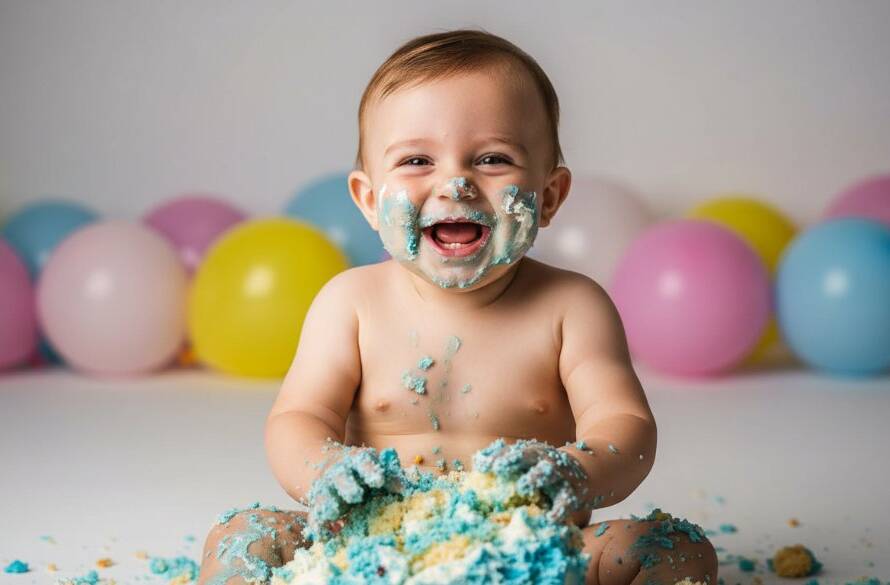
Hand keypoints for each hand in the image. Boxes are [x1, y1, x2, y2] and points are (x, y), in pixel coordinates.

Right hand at [306, 443, 404, 538]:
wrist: (325, 465)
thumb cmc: (359, 469)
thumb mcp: (374, 467)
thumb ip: (390, 477)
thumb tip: (405, 490)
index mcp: (355, 461)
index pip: (363, 462)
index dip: (370, 470)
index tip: (379, 480)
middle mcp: (338, 473)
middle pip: (342, 479)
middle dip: (348, 487)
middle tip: (356, 495)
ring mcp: (325, 489)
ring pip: (324, 497)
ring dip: (329, 505)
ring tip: (334, 513)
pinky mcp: (316, 505)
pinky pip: (314, 516)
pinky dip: (318, 526)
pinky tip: (325, 537)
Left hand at [472, 438, 591, 523]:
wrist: (593, 470)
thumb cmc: (551, 471)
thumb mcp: (531, 463)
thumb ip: (508, 464)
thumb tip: (477, 463)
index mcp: (532, 454)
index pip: (511, 452)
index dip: (496, 456)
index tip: (480, 464)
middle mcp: (544, 460)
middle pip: (527, 455)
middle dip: (512, 460)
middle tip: (497, 467)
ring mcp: (560, 474)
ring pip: (547, 473)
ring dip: (536, 476)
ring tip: (524, 484)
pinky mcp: (574, 492)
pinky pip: (566, 501)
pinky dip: (559, 509)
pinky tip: (551, 517)